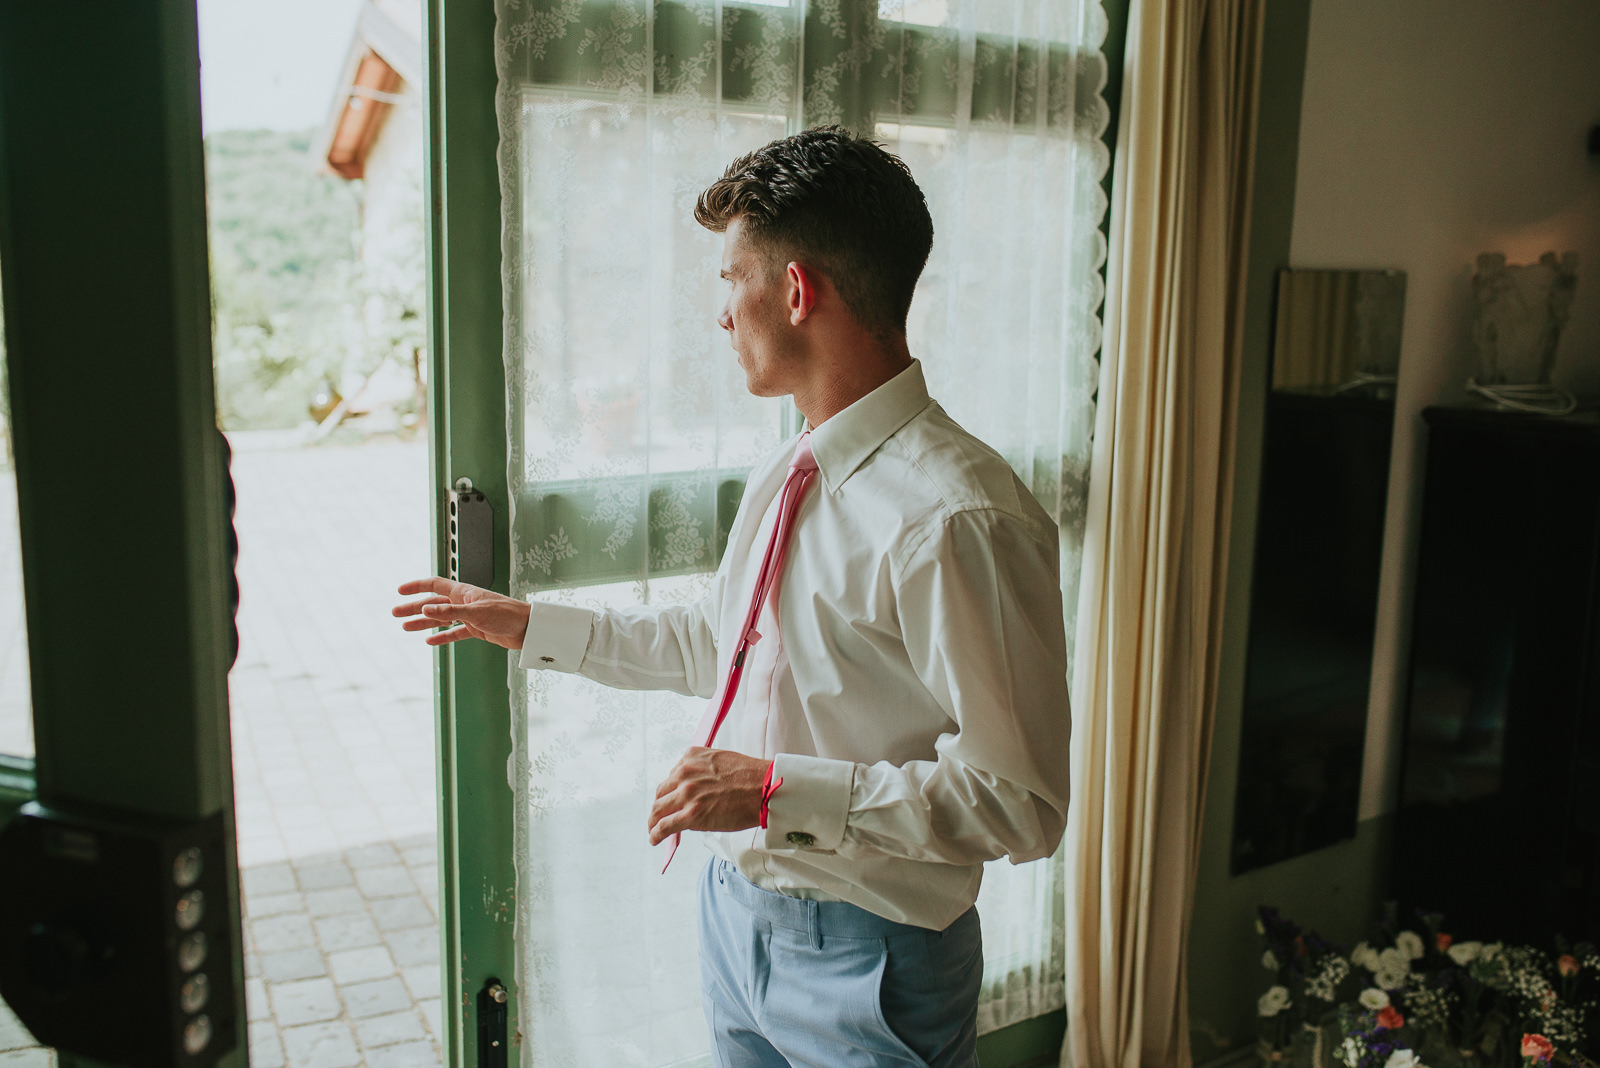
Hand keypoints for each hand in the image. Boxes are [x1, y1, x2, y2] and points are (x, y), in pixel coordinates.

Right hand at [392, 577, 532, 649]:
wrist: (528, 629)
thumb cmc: (506, 614)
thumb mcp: (476, 613)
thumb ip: (450, 611)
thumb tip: (425, 607)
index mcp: (463, 592)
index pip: (434, 585)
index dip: (416, 587)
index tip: (399, 590)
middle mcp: (464, 602)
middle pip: (433, 603)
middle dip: (413, 607)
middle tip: (395, 613)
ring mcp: (470, 616)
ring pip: (441, 618)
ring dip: (423, 622)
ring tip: (405, 628)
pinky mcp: (477, 630)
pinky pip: (455, 633)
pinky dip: (442, 637)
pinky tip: (430, 641)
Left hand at [648, 748, 770, 844]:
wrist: (765, 789)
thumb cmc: (751, 777)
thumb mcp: (720, 761)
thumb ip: (701, 770)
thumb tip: (692, 789)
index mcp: (691, 757)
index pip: (672, 776)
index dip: (671, 791)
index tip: (672, 799)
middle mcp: (685, 773)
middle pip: (661, 792)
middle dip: (660, 805)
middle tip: (659, 815)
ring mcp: (686, 794)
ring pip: (658, 809)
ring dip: (653, 820)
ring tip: (653, 830)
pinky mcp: (691, 815)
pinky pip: (664, 826)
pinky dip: (655, 834)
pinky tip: (654, 839)